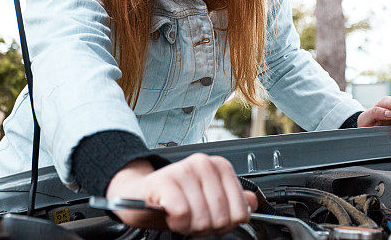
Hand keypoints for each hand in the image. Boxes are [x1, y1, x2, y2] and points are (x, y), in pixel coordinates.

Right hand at [105, 153, 257, 235]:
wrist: (138, 195)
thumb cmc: (174, 199)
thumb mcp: (208, 201)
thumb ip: (233, 201)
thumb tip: (252, 203)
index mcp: (220, 167)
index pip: (240, 211)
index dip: (226, 224)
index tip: (211, 218)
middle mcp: (204, 163)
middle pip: (222, 217)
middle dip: (206, 227)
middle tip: (191, 218)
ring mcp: (184, 169)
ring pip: (202, 217)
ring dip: (189, 226)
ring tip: (179, 216)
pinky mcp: (165, 181)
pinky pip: (182, 212)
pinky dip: (177, 222)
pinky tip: (170, 214)